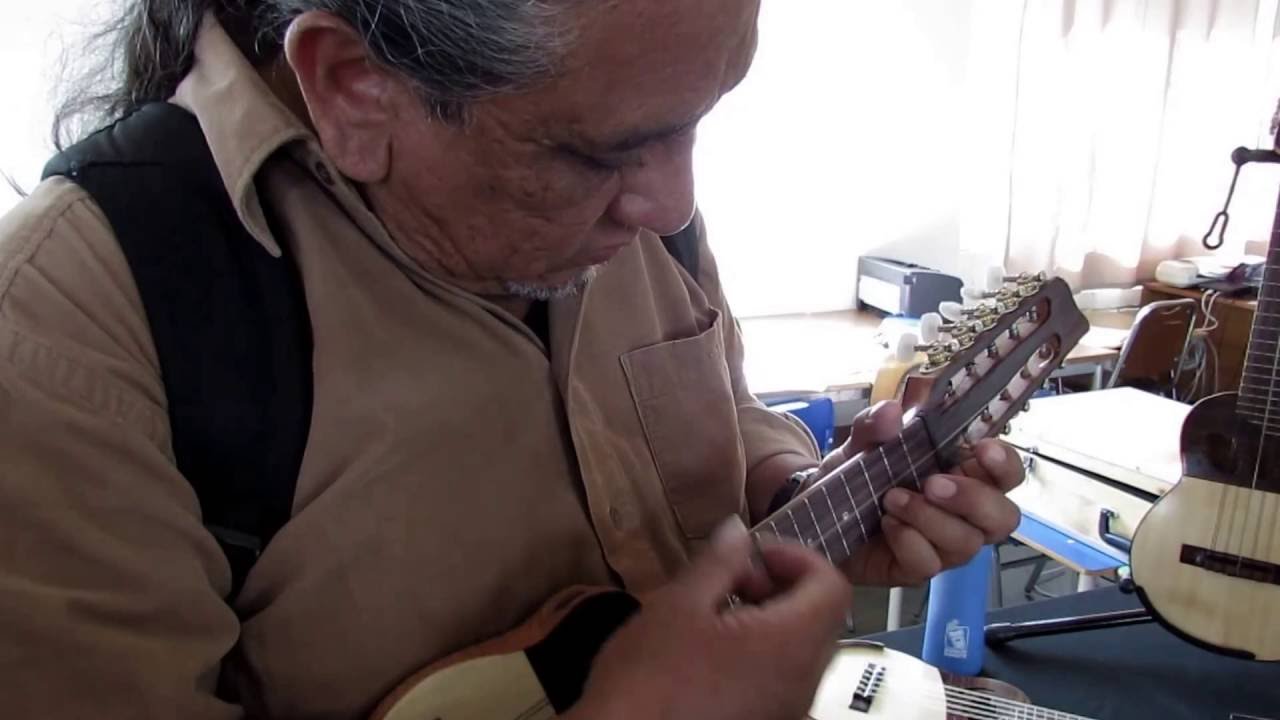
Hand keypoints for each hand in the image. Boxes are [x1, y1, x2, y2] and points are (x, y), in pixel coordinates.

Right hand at [567, 518, 851, 719]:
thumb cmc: (649, 674)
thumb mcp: (679, 604)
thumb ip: (720, 562)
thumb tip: (740, 530)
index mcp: (790, 645)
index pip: (832, 586)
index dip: (798, 557)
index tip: (752, 553)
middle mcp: (803, 682)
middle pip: (822, 618)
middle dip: (783, 586)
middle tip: (731, 580)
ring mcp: (788, 709)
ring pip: (804, 649)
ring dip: (772, 618)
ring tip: (716, 614)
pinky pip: (785, 678)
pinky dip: (763, 651)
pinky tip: (714, 651)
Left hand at [818, 401, 1023, 586]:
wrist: (817, 515)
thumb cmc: (855, 477)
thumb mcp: (860, 444)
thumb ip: (874, 426)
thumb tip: (891, 412)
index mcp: (962, 474)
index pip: (1006, 473)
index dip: (1004, 463)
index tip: (982, 449)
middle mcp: (963, 513)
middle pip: (1002, 517)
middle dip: (973, 499)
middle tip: (932, 484)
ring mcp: (943, 545)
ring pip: (966, 543)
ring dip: (929, 518)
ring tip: (891, 499)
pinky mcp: (918, 568)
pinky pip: (929, 563)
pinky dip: (907, 541)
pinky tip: (886, 525)